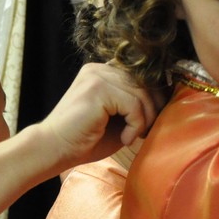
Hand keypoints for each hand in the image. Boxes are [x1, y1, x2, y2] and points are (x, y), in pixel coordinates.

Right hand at [31, 63, 158, 173]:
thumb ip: (134, 107)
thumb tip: (165, 103)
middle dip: (153, 110)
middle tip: (145, 132)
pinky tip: (125, 139)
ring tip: (133, 137)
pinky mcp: (98, 89)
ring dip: (144, 120)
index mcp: (102, 71)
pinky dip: (135, 125)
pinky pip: (133, 104)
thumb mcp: (116, 119)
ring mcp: (97, 76)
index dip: (153, 99)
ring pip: (142, 94)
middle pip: (145, 83)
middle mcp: (99, 68)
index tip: (150, 123)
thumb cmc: (83, 139)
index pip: (141, 76)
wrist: (54, 149)